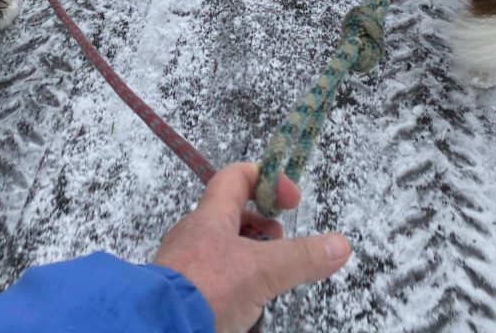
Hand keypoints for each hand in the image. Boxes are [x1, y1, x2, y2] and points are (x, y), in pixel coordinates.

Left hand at [153, 162, 350, 332]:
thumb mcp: (260, 271)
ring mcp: (182, 268)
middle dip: (263, 234)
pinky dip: (231, 296)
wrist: (155, 330)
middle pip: (232, 220)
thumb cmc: (205, 290)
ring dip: (248, 269)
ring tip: (264, 292)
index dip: (266, 178)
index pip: (236, 177)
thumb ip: (300, 258)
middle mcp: (193, 236)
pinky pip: (211, 287)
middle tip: (282, 254)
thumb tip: (341, 245)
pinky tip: (241, 316)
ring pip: (223, 257)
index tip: (292, 201)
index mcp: (210, 217)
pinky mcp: (179, 298)